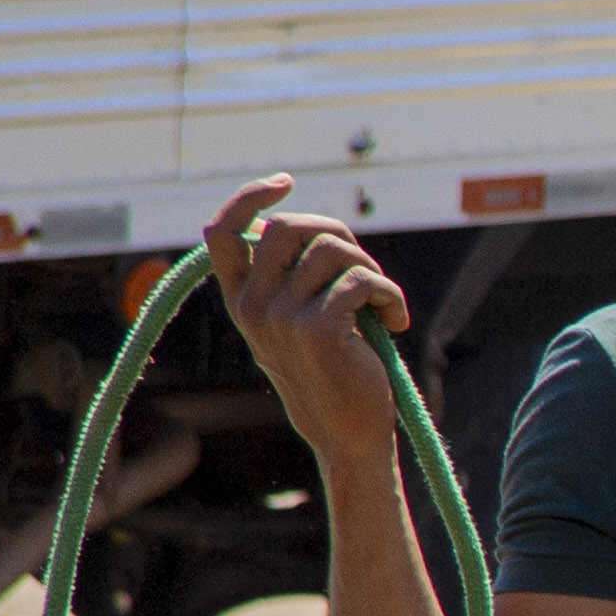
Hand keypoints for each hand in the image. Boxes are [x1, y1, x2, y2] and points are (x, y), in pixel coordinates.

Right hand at [205, 173, 413, 460]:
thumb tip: (317, 228)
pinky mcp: (318, 330)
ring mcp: (280, 318)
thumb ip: (294, 278)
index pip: (221, 232)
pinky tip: (395, 322)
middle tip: (365, 269)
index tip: (286, 182)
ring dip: (371, 269)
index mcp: (241, 300)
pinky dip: (391, 295)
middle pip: (290, 226)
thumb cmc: (335, 372)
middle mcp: (252, 306)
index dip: (250, 197)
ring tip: (382, 302)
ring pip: (333, 251)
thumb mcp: (298, 321)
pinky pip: (362, 281)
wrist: (348, 433)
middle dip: (340, 235)